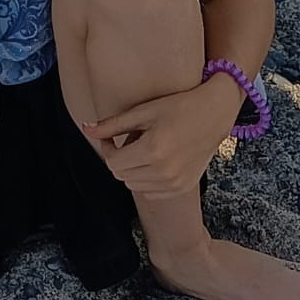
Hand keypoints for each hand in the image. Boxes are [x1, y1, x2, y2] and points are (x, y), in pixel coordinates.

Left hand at [82, 77, 244, 198]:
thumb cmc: (178, 106)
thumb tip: (86, 130)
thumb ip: (113, 124)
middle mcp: (164, 171)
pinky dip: (146, 180)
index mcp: (153, 150)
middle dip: (118, 160)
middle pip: (122, 176)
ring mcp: (175, 183)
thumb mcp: (143, 111)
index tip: (111, 136)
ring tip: (143, 150)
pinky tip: (155, 162)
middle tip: (127, 141)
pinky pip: (151, 192)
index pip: (113, 163)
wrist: (214, 115)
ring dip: (132, 170)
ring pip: (134, 186)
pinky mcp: (183, 188)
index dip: (107, 149)